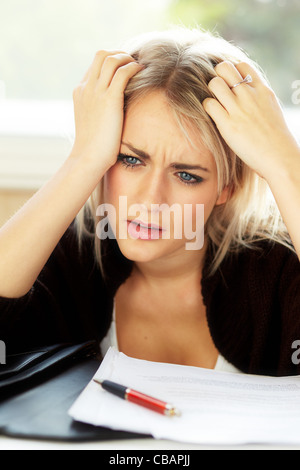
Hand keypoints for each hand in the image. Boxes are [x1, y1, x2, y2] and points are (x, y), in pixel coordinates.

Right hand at [71, 50, 142, 171]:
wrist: (88, 158)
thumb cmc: (93, 148)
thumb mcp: (93, 124)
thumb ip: (99, 112)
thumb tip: (113, 113)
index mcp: (80, 92)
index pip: (96, 65)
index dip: (113, 62)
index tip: (126, 68)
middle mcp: (86, 88)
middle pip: (102, 54)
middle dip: (120, 54)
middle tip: (134, 64)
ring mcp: (96, 92)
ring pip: (112, 59)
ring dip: (128, 59)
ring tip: (140, 67)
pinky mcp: (109, 99)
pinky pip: (122, 72)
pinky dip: (134, 68)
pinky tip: (143, 73)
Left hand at [203, 61, 299, 179]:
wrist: (280, 157)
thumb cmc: (275, 139)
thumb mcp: (271, 110)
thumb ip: (258, 99)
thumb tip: (248, 96)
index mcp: (262, 90)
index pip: (241, 66)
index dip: (232, 72)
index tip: (230, 85)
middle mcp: (250, 95)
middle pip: (224, 68)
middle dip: (218, 76)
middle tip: (219, 93)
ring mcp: (239, 109)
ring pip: (215, 83)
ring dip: (211, 92)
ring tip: (216, 104)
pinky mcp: (228, 124)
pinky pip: (209, 104)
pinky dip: (207, 108)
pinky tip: (214, 116)